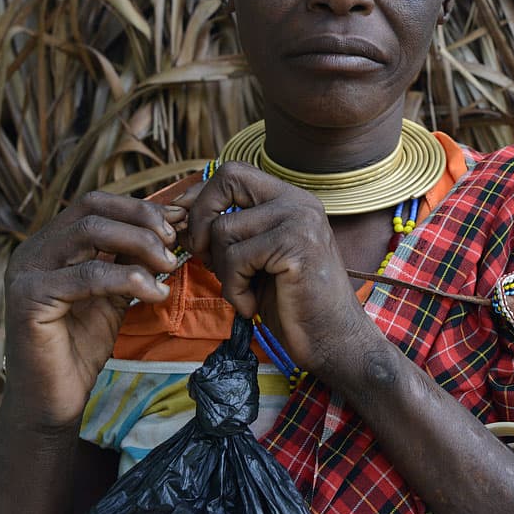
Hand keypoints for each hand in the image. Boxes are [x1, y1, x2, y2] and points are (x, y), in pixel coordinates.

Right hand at [2, 192, 181, 428]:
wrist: (53, 400)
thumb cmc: (81, 347)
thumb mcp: (113, 293)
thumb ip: (130, 260)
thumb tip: (170, 226)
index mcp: (49, 244)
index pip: (95, 203)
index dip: (138, 207)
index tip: (176, 222)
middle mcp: (32, 251)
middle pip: (92, 210)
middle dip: (141, 220)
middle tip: (173, 242)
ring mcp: (25, 272)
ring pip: (89, 233)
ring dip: (138, 244)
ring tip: (167, 265)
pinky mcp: (28, 299)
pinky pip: (87, 275)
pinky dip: (127, 279)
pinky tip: (154, 293)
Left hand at [185, 162, 371, 376]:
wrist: (332, 340)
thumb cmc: (291, 304)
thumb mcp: (257, 258)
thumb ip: (232, 231)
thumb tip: (180, 211)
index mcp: (290, 200)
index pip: (235, 172)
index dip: (202, 196)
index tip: (188, 228)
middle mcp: (298, 202)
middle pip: (228, 179)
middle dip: (201, 218)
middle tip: (205, 257)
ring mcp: (300, 220)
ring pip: (224, 228)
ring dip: (223, 271)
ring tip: (244, 292)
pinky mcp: (296, 245)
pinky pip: (237, 258)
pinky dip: (234, 289)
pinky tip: (252, 305)